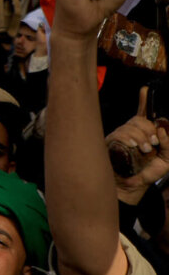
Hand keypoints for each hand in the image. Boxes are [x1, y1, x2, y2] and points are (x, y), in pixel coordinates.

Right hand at [106, 87, 168, 203]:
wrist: (133, 185)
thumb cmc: (149, 171)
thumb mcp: (167, 158)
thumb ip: (168, 143)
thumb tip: (161, 129)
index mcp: (145, 132)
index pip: (144, 113)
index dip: (144, 100)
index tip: (145, 89)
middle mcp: (131, 131)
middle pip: (140, 119)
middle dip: (149, 130)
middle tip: (154, 143)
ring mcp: (120, 136)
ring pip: (131, 126)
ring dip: (141, 138)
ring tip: (144, 150)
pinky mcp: (110, 142)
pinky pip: (120, 134)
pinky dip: (129, 139)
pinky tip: (134, 146)